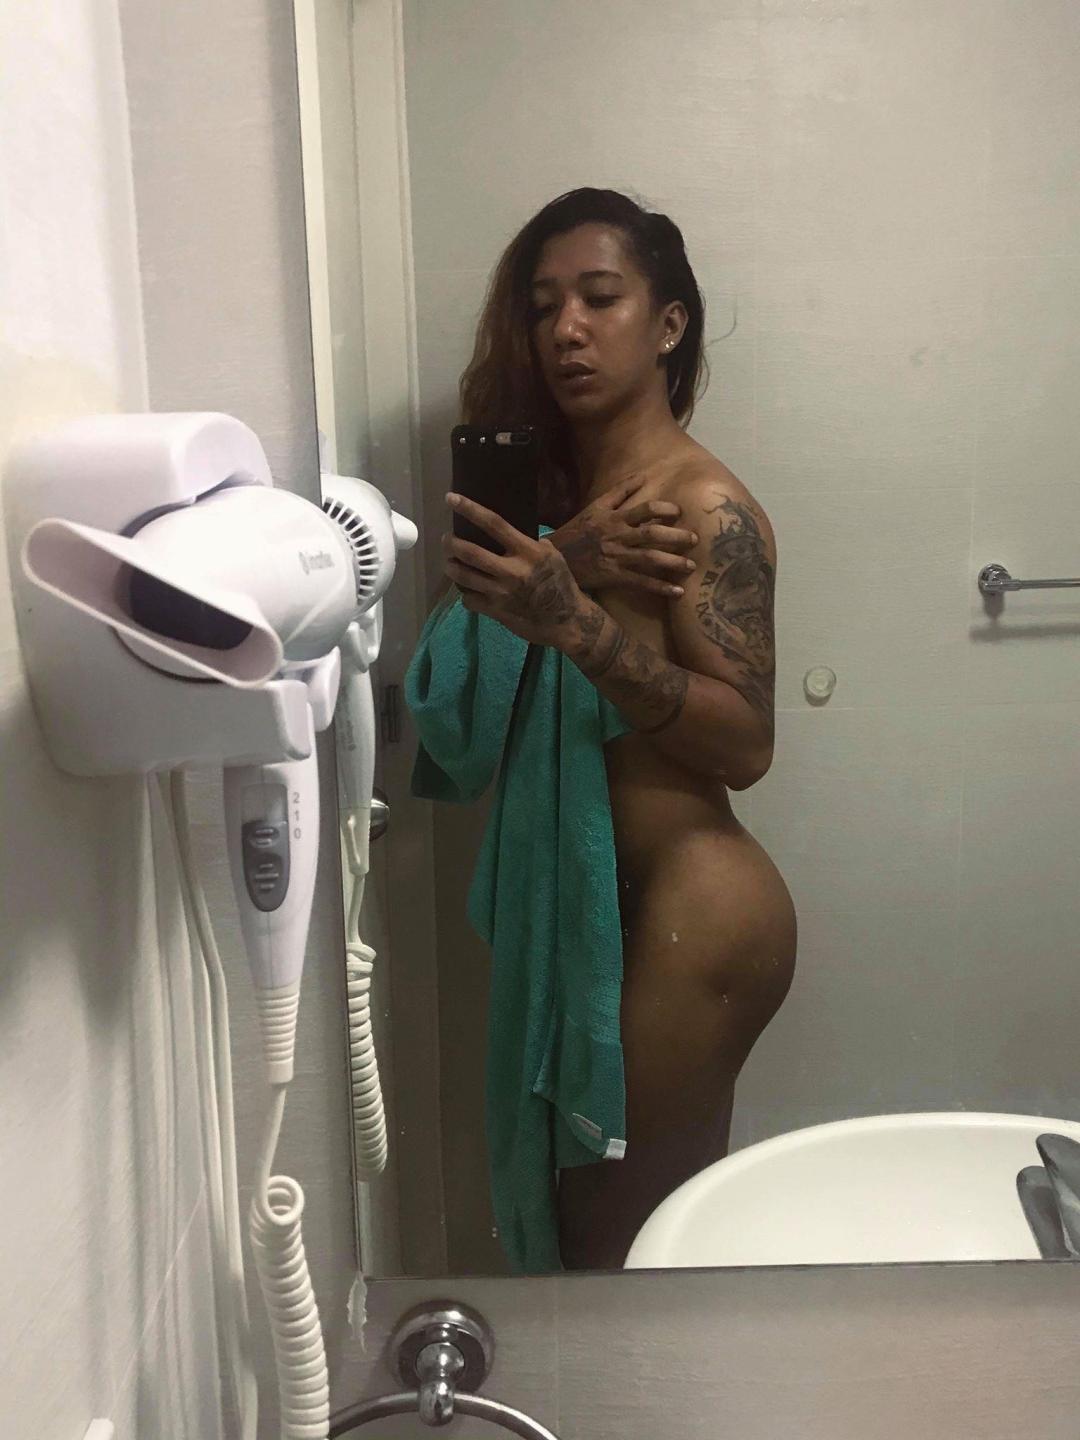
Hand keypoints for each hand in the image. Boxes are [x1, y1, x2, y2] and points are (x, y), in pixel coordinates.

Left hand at [443, 492, 587, 646]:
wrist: (567, 621)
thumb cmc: (561, 584)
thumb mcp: (553, 556)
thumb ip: (532, 543)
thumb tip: (513, 534)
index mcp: (527, 551)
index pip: (494, 524)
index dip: (470, 509)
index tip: (451, 498)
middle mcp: (511, 570)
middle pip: (470, 552)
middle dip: (451, 543)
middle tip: (447, 540)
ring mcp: (501, 592)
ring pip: (463, 577)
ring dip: (451, 567)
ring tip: (450, 563)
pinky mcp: (496, 611)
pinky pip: (468, 600)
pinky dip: (464, 594)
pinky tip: (468, 590)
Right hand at [551, 478, 697, 597]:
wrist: (556, 557)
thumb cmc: (578, 530)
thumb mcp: (596, 506)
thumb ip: (620, 492)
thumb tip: (642, 476)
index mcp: (614, 518)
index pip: (644, 509)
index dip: (664, 509)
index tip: (679, 512)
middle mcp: (618, 536)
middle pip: (652, 533)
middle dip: (676, 536)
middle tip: (695, 539)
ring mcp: (616, 557)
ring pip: (650, 558)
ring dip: (673, 562)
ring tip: (691, 567)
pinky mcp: (614, 576)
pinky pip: (641, 582)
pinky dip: (660, 587)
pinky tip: (677, 592)